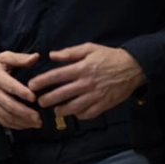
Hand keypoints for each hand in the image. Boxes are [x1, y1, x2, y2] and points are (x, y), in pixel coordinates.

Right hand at [0, 52, 42, 129]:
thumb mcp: (2, 57)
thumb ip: (19, 58)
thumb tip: (36, 57)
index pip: (10, 87)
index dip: (22, 93)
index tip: (34, 98)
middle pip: (9, 105)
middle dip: (25, 113)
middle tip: (39, 117)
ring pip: (6, 116)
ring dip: (22, 122)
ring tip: (36, 124)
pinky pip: (2, 121)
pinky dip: (14, 125)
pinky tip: (25, 126)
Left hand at [29, 44, 144, 119]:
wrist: (133, 68)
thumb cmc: (109, 57)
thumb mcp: (90, 48)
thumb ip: (70, 53)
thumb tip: (52, 55)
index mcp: (82, 68)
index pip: (57, 76)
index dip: (42, 82)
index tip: (32, 86)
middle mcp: (87, 83)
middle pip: (62, 94)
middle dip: (47, 100)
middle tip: (40, 102)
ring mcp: (95, 96)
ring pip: (73, 107)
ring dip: (61, 110)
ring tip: (55, 110)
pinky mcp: (103, 105)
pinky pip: (88, 114)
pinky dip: (79, 115)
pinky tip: (74, 113)